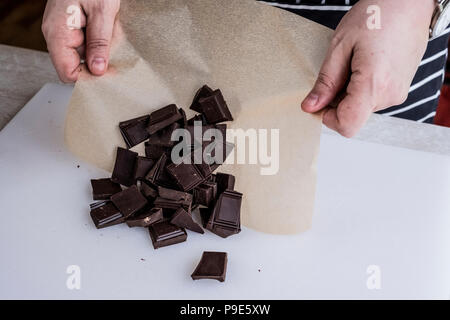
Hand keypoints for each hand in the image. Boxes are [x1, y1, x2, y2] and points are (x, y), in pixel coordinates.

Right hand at [42, 0, 119, 82]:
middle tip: (116, 61)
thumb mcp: (102, 11)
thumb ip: (99, 42)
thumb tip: (98, 70)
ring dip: (100, 54)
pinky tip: (109, 35)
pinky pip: (85, 43)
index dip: (87, 79)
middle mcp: (56, 34)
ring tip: (113, 40)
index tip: (107, 78)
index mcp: (57, 33)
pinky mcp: (72, 26)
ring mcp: (63, 30)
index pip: (67, 73)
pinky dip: (99, 44)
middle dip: (96, 67)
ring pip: (82, 56)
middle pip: (75, 67)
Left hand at [301, 0, 434, 136]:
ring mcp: (397, 94)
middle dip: (337, 99)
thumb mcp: (340, 45)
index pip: (347, 124)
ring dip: (350, 91)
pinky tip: (365, 64)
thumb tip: (311, 106)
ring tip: (355, 62)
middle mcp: (389, 94)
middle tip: (339, 69)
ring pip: (361, 107)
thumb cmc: (378, 15)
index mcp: (374, 84)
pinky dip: (362, 87)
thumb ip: (326, 81)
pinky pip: (372, 99)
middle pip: (352, 115)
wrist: (410, 3)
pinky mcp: (399, 90)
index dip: (328, 118)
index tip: (320, 100)